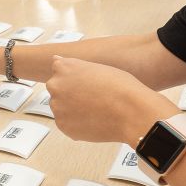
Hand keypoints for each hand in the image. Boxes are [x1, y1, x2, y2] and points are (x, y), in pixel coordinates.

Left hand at [46, 56, 177, 143]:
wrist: (130, 111)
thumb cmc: (120, 86)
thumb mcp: (97, 67)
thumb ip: (73, 66)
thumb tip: (55, 60)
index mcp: (64, 67)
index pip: (59, 70)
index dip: (75, 78)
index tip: (86, 84)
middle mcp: (55, 85)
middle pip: (57, 90)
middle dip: (70, 94)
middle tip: (93, 99)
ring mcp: (57, 106)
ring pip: (61, 108)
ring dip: (72, 110)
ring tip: (96, 111)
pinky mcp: (62, 125)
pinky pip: (66, 124)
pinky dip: (76, 124)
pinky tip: (93, 121)